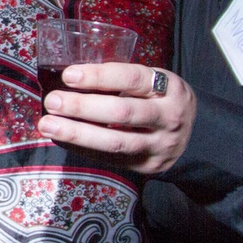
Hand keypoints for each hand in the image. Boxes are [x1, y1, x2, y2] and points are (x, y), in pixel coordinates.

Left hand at [38, 63, 195, 174]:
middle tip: (52, 101)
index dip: (99, 76)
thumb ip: (124, 81)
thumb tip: (70, 78)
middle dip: (82, 107)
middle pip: (122, 112)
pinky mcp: (148, 166)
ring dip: (77, 134)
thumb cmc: (161, 101)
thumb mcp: (155, 84)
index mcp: (170, 88)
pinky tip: (61, 140)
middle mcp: (169, 117)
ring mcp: (160, 145)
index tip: (68, 75)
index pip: (132, 78)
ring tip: (48, 125)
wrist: (194, 137)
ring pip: (115, 142)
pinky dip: (82, 149)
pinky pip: (110, 159)